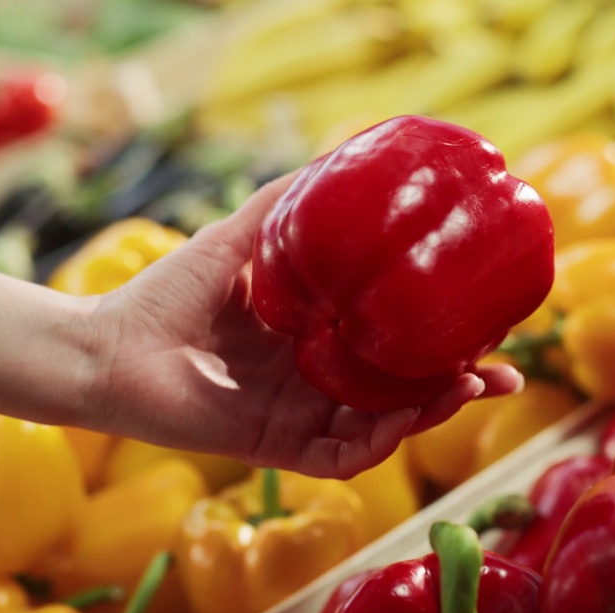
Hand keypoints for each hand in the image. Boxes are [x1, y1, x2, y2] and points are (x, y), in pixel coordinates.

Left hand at [84, 173, 524, 478]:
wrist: (110, 346)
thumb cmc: (169, 291)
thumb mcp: (244, 236)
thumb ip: (290, 204)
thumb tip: (341, 152)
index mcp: (321, 341)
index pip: (397, 348)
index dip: (445, 341)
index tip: (488, 321)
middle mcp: (320, 385)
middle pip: (407, 395)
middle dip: (461, 388)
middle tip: (504, 373)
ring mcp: (303, 420)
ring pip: (386, 428)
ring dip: (431, 413)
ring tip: (468, 386)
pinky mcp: (278, 450)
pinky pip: (342, 457)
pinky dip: (379, 442)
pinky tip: (406, 418)